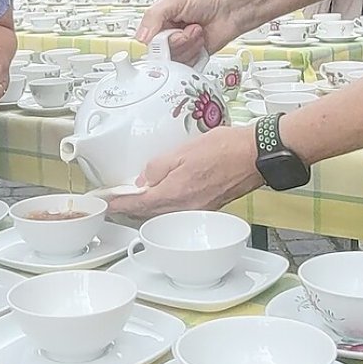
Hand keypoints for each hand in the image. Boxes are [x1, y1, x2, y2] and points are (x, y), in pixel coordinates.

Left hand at [105, 125, 263, 217]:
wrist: (257, 156)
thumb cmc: (225, 149)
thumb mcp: (182, 151)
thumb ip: (157, 167)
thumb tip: (144, 179)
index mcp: (174, 194)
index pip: (137, 205)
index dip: (118, 204)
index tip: (105, 202)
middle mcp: (185, 208)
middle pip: (148, 213)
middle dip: (130, 207)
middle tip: (117, 198)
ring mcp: (198, 211)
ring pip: (164, 213)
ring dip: (148, 207)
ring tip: (137, 196)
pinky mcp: (208, 207)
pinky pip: (179, 210)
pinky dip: (166, 205)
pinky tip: (164, 194)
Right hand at [135, 0, 242, 59]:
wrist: (232, 8)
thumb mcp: (174, 0)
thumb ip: (153, 16)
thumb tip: (141, 37)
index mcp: (159, 21)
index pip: (147, 40)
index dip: (157, 40)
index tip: (167, 34)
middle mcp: (169, 35)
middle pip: (161, 53)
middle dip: (177, 41)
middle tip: (188, 29)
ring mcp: (182, 47)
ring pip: (175, 60)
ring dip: (189, 45)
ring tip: (197, 31)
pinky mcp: (193, 57)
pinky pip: (187, 66)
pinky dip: (195, 54)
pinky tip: (201, 41)